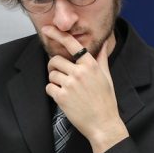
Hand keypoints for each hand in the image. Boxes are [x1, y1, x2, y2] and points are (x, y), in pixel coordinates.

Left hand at [42, 26, 127, 152]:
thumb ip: (101, 58)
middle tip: (60, 75)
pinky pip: (49, 87)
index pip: (71, 44)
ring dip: (54, 80)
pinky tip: (63, 98)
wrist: (103, 124)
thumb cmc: (106, 100)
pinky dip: (53, 92)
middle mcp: (79, 72)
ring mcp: (70, 84)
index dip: (57, 34)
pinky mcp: (62, 97)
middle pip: (55, 60)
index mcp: (90, 65)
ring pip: (51, 74)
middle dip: (54, 66)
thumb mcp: (106, 76)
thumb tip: (105, 43)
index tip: (47, 29)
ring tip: (65, 89)